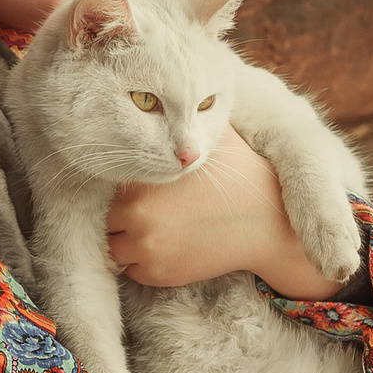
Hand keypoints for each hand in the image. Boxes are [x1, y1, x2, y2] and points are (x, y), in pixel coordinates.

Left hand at [106, 128, 352, 297]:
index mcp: (142, 183)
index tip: (134, 187)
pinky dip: (142, 261)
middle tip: (145, 209)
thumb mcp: (208, 137)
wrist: (267, 222)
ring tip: (154, 227)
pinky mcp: (159, 275)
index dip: (120, 186)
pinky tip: (167, 244)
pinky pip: (132, 270)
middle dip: (120, 215)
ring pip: (113, 248)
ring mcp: (148, 250)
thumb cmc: (238, 175)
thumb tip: (158, 97)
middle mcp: (138, 218)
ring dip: (126, 240)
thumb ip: (180, 122)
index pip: (106, 187)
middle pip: (106, 219)